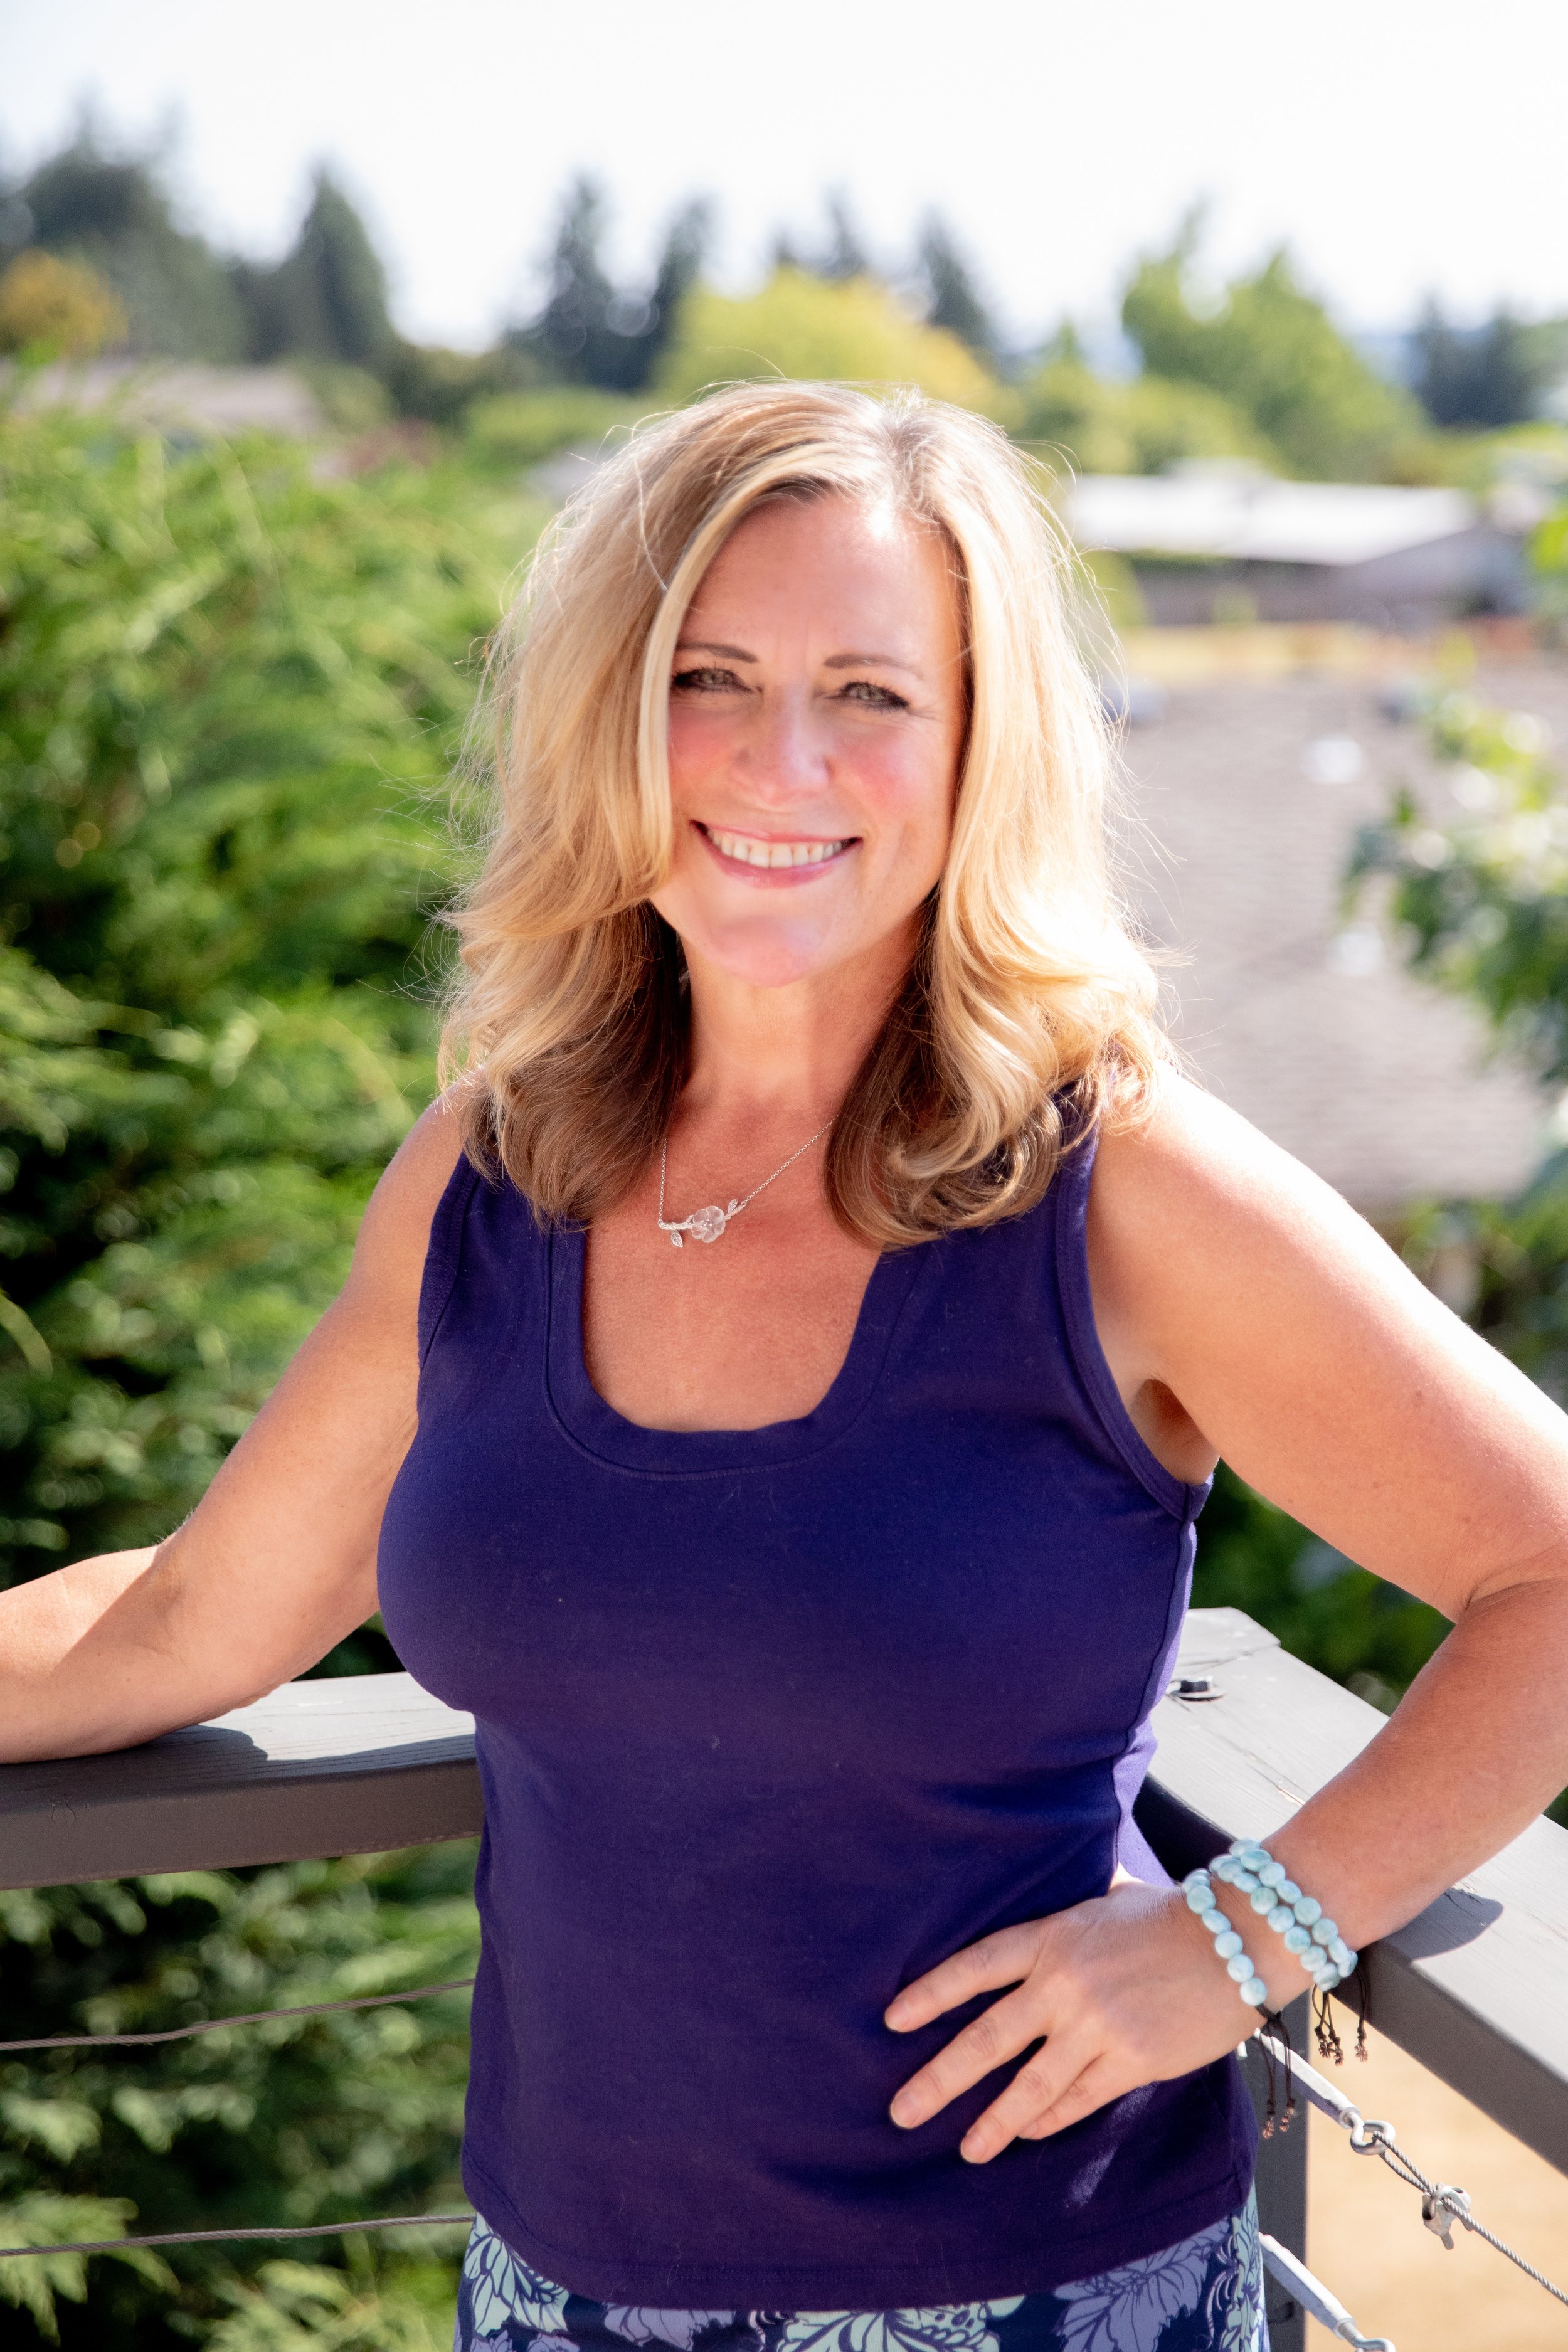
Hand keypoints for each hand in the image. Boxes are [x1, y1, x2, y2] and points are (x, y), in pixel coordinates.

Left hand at [884, 1878, 1267, 2162]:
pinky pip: (1077, 2100)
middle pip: (987, 2039)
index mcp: (1052, 1937)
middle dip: (938, 2079)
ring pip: (1029, 2086)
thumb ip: (1068, 1913)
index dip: (931, 1994)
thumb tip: (1045, 1879)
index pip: (975, 1967)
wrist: (1239, 1937)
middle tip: (900, 2112)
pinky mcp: (1132, 2060)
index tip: (892, 2021)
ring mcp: (1096, 2026)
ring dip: (992, 2122)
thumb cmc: (1173, 1913)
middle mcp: (1064, 1984)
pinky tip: (1026, 2136)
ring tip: (964, 2148)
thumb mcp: (1108, 1898)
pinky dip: (1048, 2120)